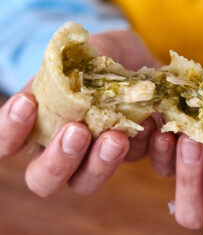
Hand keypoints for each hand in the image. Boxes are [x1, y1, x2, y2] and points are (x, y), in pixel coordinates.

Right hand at [0, 29, 162, 196]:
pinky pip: (140, 164)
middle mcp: (67, 147)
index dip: (10, 130)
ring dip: (101, 164)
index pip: (9, 141)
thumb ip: (68, 67)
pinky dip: (149, 152)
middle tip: (78, 131)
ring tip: (117, 136)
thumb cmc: (104, 52)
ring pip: (88, 182)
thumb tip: (60, 78)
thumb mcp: (85, 53)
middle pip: (45, 180)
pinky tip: (156, 130)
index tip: (26, 103)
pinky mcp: (136, 150)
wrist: (140, 56)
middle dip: (58, 161)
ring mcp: (100, 154)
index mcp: (43, 123)